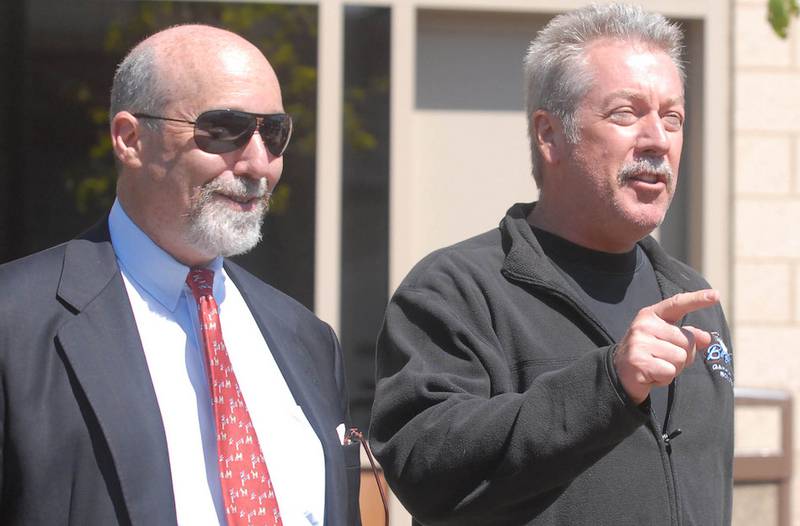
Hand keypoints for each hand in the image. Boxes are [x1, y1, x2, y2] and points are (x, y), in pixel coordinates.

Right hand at [613, 289, 719, 403]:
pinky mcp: (638, 362)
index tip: (716, 295)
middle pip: (687, 340)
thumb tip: (707, 338)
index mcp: (651, 315)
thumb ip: (688, 337)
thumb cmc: (649, 354)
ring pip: (680, 358)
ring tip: (658, 366)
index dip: (697, 299)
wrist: (620, 373)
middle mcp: (644, 325)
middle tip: (664, 359)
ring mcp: (639, 343)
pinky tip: (652, 375)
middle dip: (684, 355)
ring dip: (674, 368)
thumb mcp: (668, 341)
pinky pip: (670, 371)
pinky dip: (665, 378)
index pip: (677, 304)